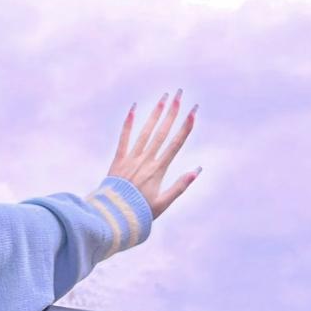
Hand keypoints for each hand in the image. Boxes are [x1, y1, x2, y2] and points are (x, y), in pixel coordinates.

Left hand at [106, 89, 200, 219]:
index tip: (193, 111)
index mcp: (158, 170)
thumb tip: (197, 170)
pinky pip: (124, 138)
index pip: (175, 144)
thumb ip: (180, 186)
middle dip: (173, 112)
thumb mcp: (163, 203)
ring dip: (155, 113)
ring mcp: (131, 158)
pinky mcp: (118, 160)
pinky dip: (129, 123)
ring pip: (146, 131)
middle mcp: (146, 160)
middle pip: (162, 132)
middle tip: (180, 95)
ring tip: (164, 97)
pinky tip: (133, 108)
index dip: (185, 126)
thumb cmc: (139, 212)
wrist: (113, 216)